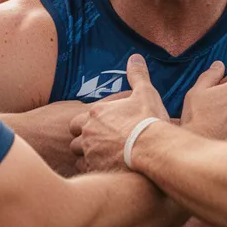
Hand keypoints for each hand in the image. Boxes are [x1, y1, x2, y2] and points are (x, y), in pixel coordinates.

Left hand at [73, 54, 168, 172]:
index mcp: (96, 112)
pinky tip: (104, 169)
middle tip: (99, 142)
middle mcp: (88, 131)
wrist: (152, 148)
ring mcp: (89, 150)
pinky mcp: (94, 167)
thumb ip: (137, 75)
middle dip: (82, 139)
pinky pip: (84, 169)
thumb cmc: (148, 120)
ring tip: (102, 156)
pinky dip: (92, 168)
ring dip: (86, 154)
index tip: (102, 127)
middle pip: (74, 136)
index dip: (88, 123)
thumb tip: (135, 57)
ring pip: (77, 154)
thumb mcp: (145, 93)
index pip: (79, 118)